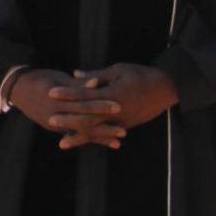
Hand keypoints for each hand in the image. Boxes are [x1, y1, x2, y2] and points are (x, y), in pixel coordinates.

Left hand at [7, 64, 176, 149]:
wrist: (165, 89)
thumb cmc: (141, 75)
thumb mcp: (118, 70)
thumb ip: (96, 75)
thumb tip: (75, 74)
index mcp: (113, 93)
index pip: (85, 94)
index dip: (68, 93)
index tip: (51, 92)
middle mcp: (116, 110)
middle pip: (89, 116)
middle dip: (69, 119)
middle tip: (50, 120)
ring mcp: (121, 121)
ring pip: (97, 131)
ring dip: (79, 137)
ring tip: (62, 143)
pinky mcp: (125, 126)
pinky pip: (106, 135)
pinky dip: (93, 140)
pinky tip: (84, 145)